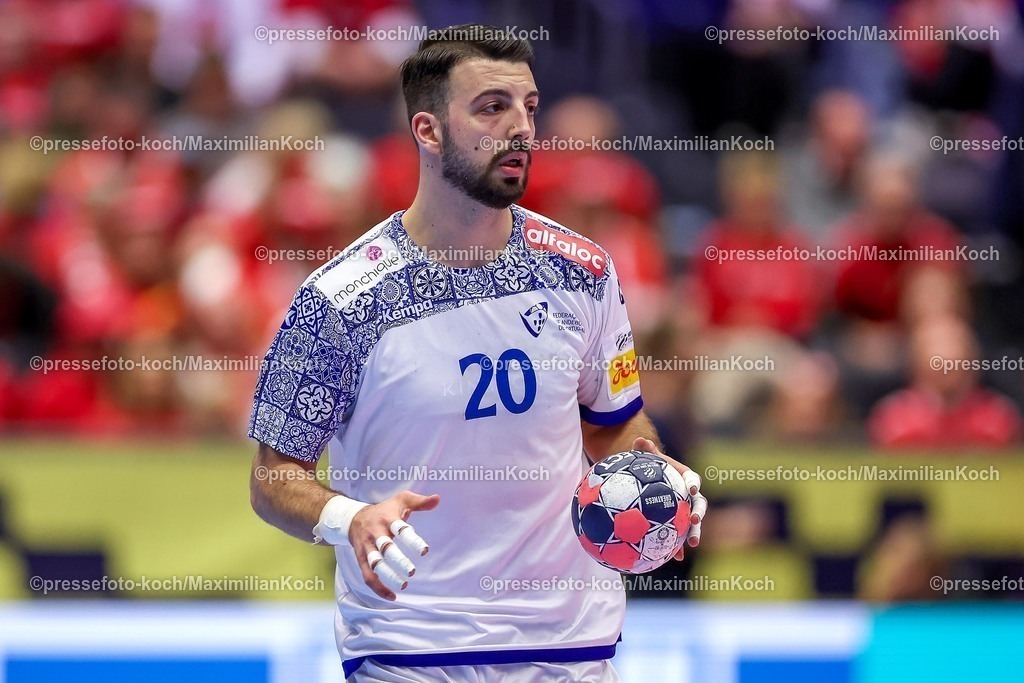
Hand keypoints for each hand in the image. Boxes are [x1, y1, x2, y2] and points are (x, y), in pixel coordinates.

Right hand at [349, 490, 439, 599]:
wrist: (353, 518)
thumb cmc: (384, 510)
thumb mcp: (401, 500)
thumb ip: (419, 501)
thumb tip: (437, 499)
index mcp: (387, 519)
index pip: (400, 529)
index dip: (412, 540)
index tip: (425, 551)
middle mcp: (376, 533)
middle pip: (386, 548)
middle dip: (398, 560)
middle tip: (412, 571)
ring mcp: (367, 547)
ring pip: (375, 564)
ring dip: (387, 575)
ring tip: (403, 585)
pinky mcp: (361, 559)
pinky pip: (367, 576)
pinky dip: (378, 588)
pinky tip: (392, 596)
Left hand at [632, 437, 706, 560]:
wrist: (649, 483)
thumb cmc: (649, 469)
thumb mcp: (646, 459)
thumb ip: (645, 451)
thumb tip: (640, 440)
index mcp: (685, 479)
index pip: (692, 480)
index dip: (693, 485)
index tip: (691, 490)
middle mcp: (689, 496)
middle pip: (699, 504)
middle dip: (699, 512)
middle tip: (695, 519)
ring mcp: (685, 511)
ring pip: (693, 523)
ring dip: (694, 532)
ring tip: (691, 544)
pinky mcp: (678, 524)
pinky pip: (679, 535)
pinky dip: (678, 546)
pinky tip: (674, 558)